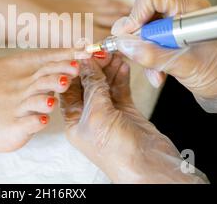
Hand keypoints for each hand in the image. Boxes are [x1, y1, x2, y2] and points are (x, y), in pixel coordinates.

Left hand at [60, 55, 207, 182]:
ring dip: (108, 69)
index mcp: (73, 121)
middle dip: (93, 66)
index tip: (79, 51)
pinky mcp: (126, 112)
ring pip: (105, 85)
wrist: (148, 167)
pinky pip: (120, 90)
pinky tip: (123, 65)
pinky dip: (121, 77)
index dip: (73, 69)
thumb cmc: (115, 150)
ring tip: (113, 53)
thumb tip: (86, 62)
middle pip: (87, 84)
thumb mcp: (97, 113)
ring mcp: (108, 114)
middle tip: (100, 49)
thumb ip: (92, 85)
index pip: (68, 88)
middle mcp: (88, 117)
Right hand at [111, 0, 216, 129]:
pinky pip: (147, 42)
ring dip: (142, 52)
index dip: (136, 14)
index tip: (128, 36)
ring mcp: (175, 25)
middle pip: (143, 12)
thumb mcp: (184, 66)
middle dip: (137, 37)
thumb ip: (152, 54)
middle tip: (137, 54)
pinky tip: (158, 74)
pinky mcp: (170, 38)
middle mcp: (181, 13)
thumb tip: (125, 44)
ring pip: (142, 29)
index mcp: (191, 10)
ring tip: (155, 73)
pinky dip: (147, 58)